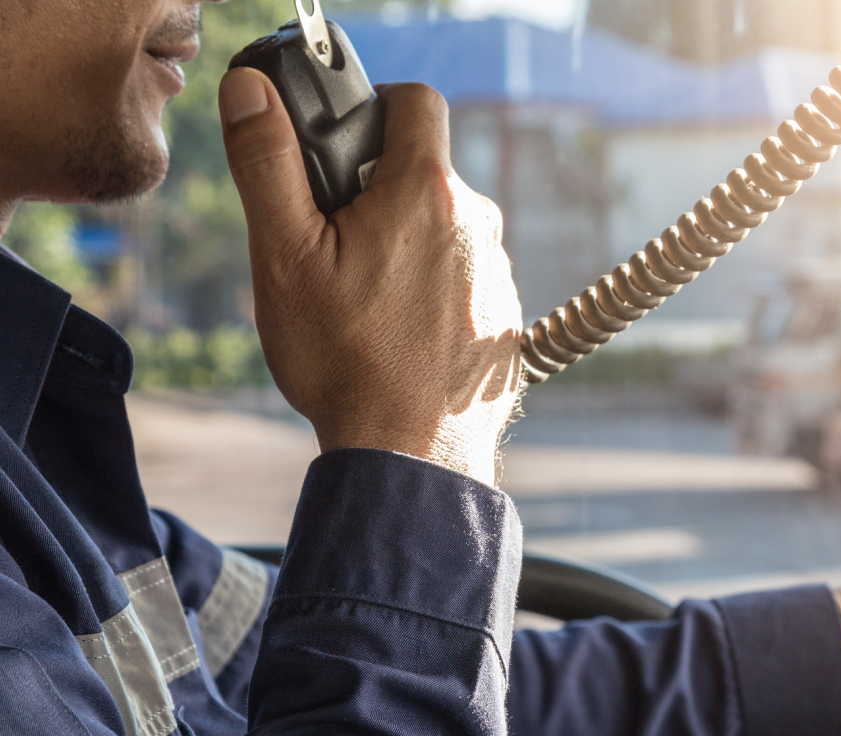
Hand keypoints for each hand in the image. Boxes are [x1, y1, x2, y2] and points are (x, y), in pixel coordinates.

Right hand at [218, 71, 522, 484]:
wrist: (410, 453)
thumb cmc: (345, 359)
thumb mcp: (285, 256)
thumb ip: (268, 163)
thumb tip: (251, 92)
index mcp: (428, 193)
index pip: (416, 103)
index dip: (372, 110)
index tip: (338, 151)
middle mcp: (478, 226)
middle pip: (424, 173)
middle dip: (376, 191)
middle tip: (331, 244)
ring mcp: (498, 275)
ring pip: (443, 230)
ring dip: (404, 245)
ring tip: (362, 300)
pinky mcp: (504, 319)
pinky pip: (461, 279)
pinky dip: (430, 291)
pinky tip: (397, 334)